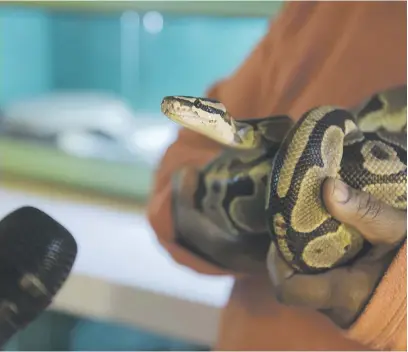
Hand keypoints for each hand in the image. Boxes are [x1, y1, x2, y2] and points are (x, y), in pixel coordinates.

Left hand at [267, 177, 406, 327]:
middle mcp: (339, 310)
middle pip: (296, 283)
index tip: (283, 234)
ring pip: (311, 285)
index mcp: (344, 294)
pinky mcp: (354, 308)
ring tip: (317, 228)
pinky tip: (337, 243)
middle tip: (298, 224)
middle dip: (292, 255)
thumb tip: (327, 186)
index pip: (287, 290)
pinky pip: (327, 287)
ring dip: (308, 259)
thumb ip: (365, 210)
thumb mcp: (399, 230)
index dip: (277, 263)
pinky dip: (325, 266)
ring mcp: (347, 312)